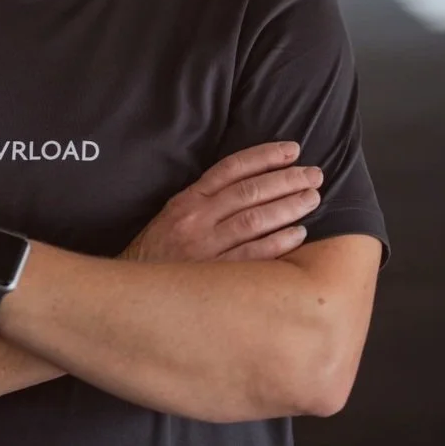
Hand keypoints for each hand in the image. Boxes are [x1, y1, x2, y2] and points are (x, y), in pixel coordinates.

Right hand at [120, 142, 320, 263]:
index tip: (291, 150)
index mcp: (187, 201)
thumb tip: (250, 188)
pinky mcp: (213, 275)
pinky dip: (278, 243)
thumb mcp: (172, 218)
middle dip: (286, 180)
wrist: (130, 295)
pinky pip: (253, 255)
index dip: (264, 156)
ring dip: (288, 207)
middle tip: (314, 175)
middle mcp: (196, 219)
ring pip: (254, 220)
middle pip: (249, 192)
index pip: (231, 169)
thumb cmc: (157, 256)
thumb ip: (204, 203)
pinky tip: (299, 234)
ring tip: (313, 198)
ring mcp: (205, 247)